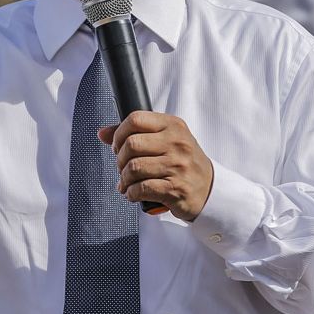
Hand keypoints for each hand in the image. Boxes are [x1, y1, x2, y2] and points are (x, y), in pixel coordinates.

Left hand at [98, 111, 213, 221]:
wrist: (210, 190)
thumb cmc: (183, 162)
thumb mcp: (166, 140)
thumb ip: (135, 134)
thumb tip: (102, 133)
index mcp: (173, 126)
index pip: (135, 119)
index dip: (119, 133)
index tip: (118, 146)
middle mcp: (177, 143)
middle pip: (131, 144)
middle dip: (119, 159)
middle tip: (122, 167)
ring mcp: (177, 166)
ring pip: (133, 168)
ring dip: (124, 179)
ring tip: (127, 182)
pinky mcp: (175, 189)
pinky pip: (141, 189)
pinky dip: (131, 193)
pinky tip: (133, 193)